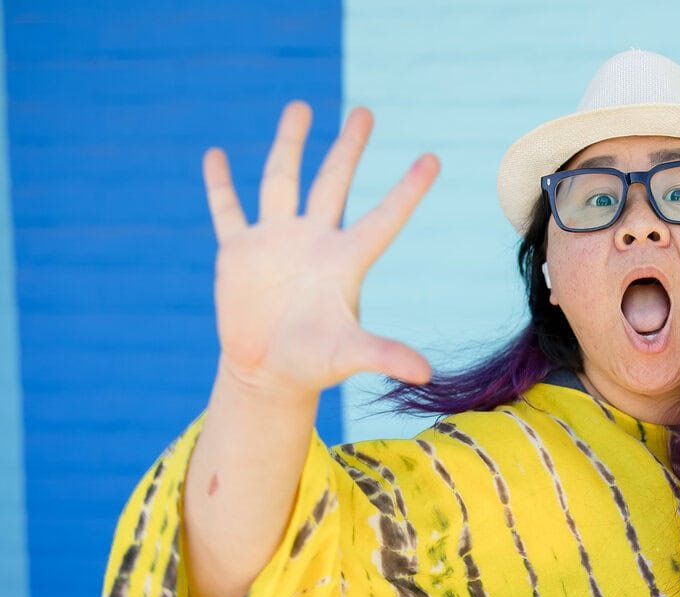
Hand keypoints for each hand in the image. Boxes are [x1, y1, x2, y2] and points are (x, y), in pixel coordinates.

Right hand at [202, 100, 438, 400]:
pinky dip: (219, 185)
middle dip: (347, 148)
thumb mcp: (349, 356)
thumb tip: (426, 375)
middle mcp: (314, 241)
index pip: (384, 218)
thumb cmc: (315, 364)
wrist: (268, 373)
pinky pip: (227, 210)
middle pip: (332, 183)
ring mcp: (275, 241)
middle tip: (365, 111)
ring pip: (281, 181)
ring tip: (300, 106)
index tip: (433, 158)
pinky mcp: (238, 253)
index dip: (408, 190)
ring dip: (289, 144)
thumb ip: (384, 355)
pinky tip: (214, 156)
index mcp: (345, 261)